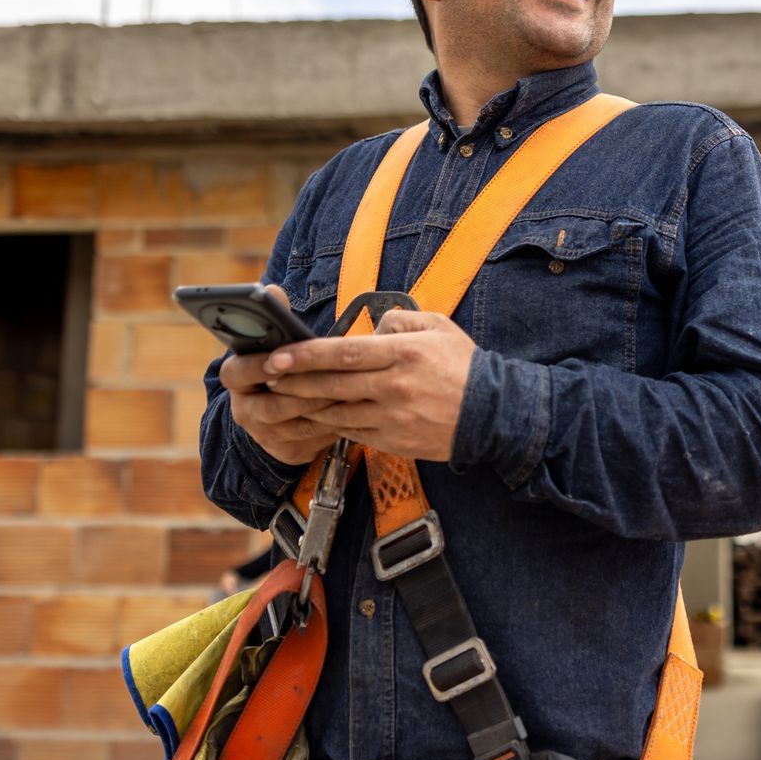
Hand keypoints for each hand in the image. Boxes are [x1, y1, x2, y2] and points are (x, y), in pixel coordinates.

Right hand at [218, 286, 347, 465]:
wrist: (278, 414)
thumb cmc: (281, 366)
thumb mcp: (274, 343)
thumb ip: (274, 318)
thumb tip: (273, 291)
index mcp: (236, 378)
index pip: (237, 372)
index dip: (256, 367)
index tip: (277, 359)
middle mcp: (245, 410)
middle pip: (271, 405)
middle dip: (302, 391)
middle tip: (329, 378)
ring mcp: (264, 434)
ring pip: (295, 424)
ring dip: (322, 408)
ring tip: (349, 392)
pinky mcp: (286, 451)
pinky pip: (311, 440)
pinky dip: (333, 424)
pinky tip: (353, 411)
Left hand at [259, 307, 476, 461]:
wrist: (493, 415)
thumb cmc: (464, 367)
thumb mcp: (438, 327)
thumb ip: (400, 320)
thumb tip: (373, 326)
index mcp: (403, 353)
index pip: (345, 352)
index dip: (307, 355)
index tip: (279, 355)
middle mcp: (394, 385)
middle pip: (332, 384)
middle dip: (294, 380)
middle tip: (266, 376)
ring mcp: (392, 416)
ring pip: (337, 410)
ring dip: (305, 404)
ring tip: (282, 396)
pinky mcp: (393, 439)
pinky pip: (352, 431)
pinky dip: (329, 423)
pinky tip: (315, 414)